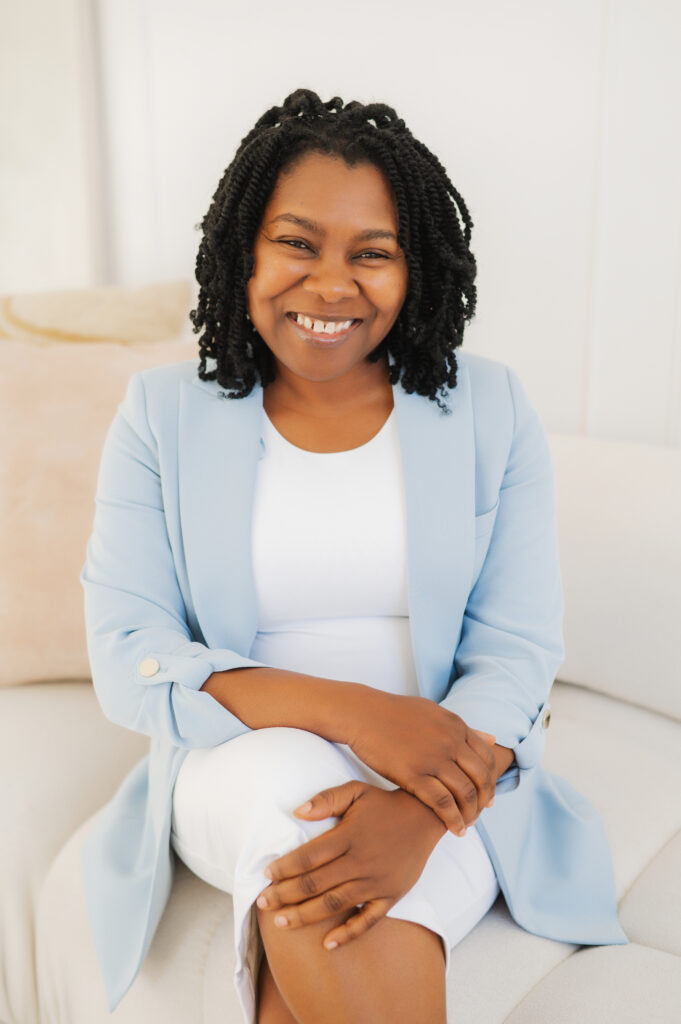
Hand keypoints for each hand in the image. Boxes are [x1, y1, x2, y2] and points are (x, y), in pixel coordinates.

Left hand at [256, 780, 446, 951]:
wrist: (425, 818)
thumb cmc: (383, 804)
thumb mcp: (355, 791)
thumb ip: (326, 800)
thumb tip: (296, 811)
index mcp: (349, 836)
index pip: (309, 857)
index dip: (285, 867)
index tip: (266, 875)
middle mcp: (360, 861)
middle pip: (315, 884)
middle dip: (285, 895)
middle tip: (262, 903)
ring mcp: (376, 882)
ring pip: (334, 905)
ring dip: (305, 916)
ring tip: (281, 923)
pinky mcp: (391, 896)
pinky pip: (367, 921)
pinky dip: (348, 934)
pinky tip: (327, 944)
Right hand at [348, 691, 497, 836]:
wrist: (363, 714)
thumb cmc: (396, 713)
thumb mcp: (435, 713)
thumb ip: (464, 728)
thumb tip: (492, 739)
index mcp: (456, 726)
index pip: (487, 759)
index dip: (491, 781)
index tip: (488, 797)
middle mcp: (450, 742)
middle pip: (481, 778)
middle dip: (484, 801)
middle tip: (479, 814)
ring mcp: (433, 758)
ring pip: (465, 793)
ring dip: (470, 814)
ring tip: (466, 826)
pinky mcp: (413, 774)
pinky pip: (442, 803)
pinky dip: (453, 820)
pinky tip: (455, 830)